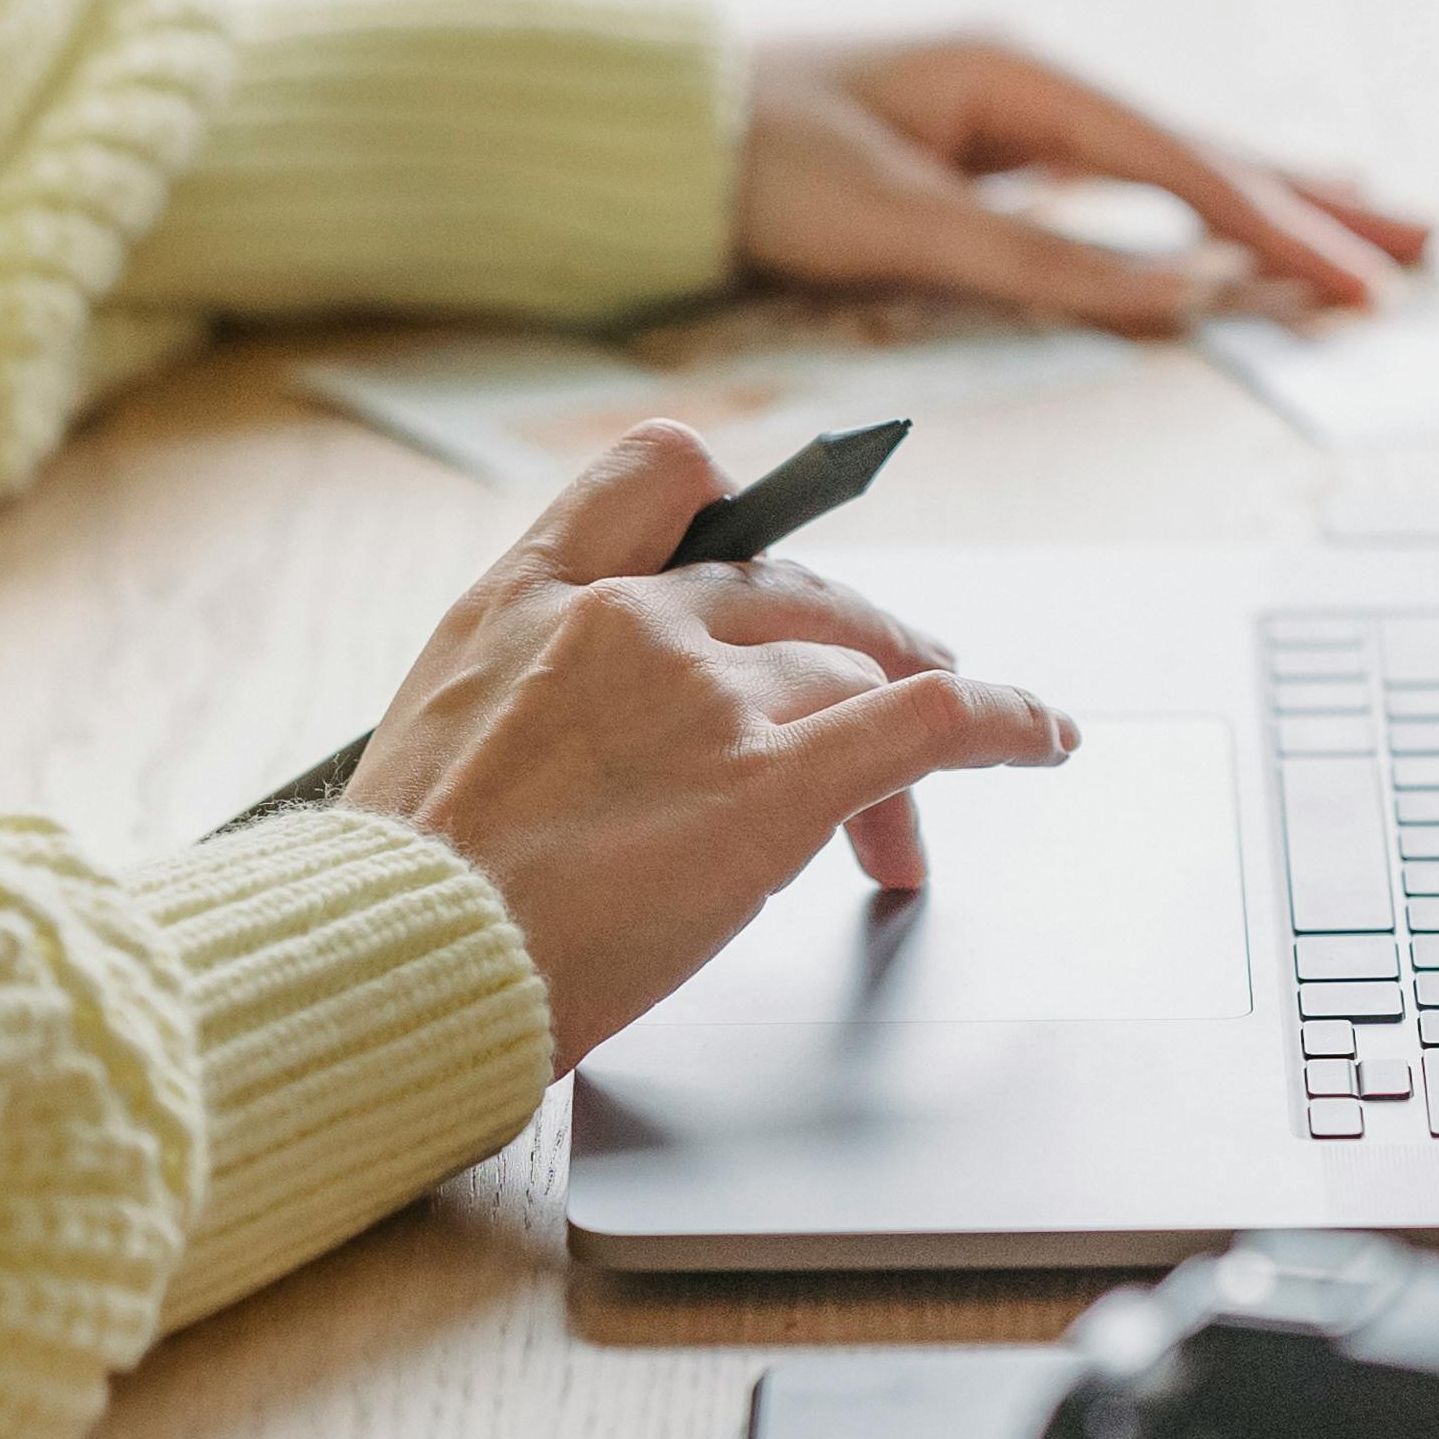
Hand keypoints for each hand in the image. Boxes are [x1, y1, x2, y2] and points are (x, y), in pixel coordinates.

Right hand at [345, 422, 1079, 1064]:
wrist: (393, 968)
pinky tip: (1046, 739)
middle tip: (877, 722)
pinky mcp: (772, 788)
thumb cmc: (400, 896)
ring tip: (898, 844)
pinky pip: (930, 721)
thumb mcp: (425, 738)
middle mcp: (629, 619)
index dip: (734, 509)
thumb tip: (575, 739)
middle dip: (847, 653)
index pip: (661, 471)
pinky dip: (1007, 721)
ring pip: (854, 671)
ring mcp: (706, 697)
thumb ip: (521, 695)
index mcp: (527, 597)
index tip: (768, 571)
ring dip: (896, 749)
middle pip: (789, 592)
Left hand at [734, 31, 1430, 333]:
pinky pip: (1126, 184)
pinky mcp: (996, 155)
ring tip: (1375, 230)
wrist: (663, 134)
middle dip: (1312, 202)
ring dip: (1272, 201)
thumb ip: (1037, 263)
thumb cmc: (759, 161)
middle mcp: (1033, 87)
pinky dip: (1197, 208)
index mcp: (1019, 82)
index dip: (1277, 229)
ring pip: (1174, 166)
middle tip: (1422, 245)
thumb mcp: (896, 220)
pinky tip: (1241, 224)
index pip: (1180, 166)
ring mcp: (1018, 117)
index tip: (1355, 283)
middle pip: (1203, 152)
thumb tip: (1176, 300)